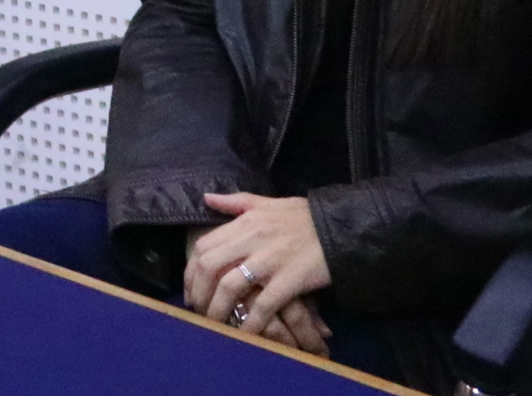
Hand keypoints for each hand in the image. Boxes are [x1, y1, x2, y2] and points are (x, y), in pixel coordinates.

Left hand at [186, 193, 331, 345]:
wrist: (341, 227)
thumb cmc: (305, 217)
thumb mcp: (268, 203)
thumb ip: (236, 203)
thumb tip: (206, 198)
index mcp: (245, 221)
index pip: (204, 245)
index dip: (190, 271)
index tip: (191, 289)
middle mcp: (252, 238)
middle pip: (209, 267)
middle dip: (198, 292)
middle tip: (199, 310)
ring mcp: (269, 260)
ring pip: (229, 287)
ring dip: (218, 310)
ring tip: (216, 324)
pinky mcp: (288, 279)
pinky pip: (262, 305)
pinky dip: (251, 322)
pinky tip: (247, 333)